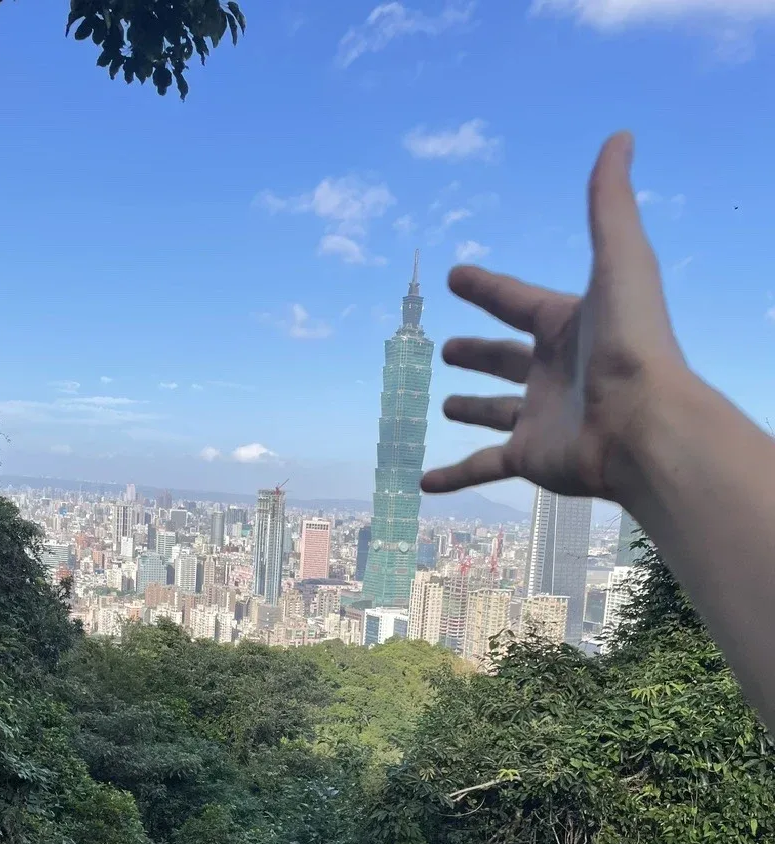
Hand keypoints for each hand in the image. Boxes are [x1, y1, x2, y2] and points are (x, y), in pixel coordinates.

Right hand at [421, 132, 687, 505]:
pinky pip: (481, 467)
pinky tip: (424, 483)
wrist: (645, 426)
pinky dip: (453, 475)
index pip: (517, 301)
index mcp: (566, 326)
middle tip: (448, 348)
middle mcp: (552, 372)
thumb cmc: (631, 344)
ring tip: (445, 403)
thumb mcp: (619, 261)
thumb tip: (620, 136)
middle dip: (478, 353)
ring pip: (495, 412)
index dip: (486, 288)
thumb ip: (609, 202)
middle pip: (506, 358)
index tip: (454, 276)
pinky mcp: (529, 458)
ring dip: (472, 408)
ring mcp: (539, 417)